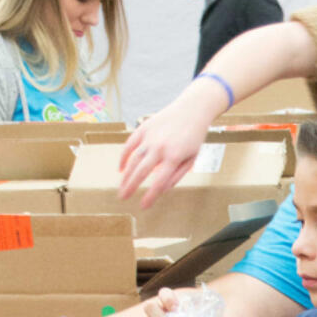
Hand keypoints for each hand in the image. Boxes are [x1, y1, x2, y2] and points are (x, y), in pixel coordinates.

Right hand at [119, 81, 225, 207]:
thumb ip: (177, 175)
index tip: (143, 206)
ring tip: (121, 187)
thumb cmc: (194, 137)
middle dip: (130, 186)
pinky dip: (124, 157)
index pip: (159, 181)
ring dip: (125, 175)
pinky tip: (121, 169)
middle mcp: (160, 147)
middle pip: (141, 171)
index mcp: (174, 157)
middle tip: (122, 198)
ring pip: (133, 159)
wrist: (192, 109)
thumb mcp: (192, 158)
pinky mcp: (143, 128)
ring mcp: (150, 137)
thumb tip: (162, 189)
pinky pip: (129, 145)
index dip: (150, 196)